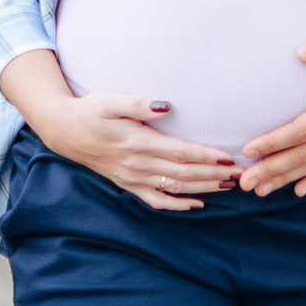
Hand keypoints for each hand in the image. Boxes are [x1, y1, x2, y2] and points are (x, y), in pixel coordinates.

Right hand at [35, 90, 241, 211]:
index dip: (206, 156)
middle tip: (241, 174)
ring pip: (175, 187)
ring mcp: (133, 178)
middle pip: (183, 173)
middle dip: (214, 174)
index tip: (228, 157)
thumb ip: (139, 104)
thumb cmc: (91, 111)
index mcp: (138, 143)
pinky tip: (197, 204)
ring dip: (204, 188)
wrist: (64, 131)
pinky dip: (178, 205)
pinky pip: (156, 200)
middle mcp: (138, 165)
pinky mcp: (128, 185)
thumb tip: (166, 106)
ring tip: (229, 186)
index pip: (180, 152)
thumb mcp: (111, 101)